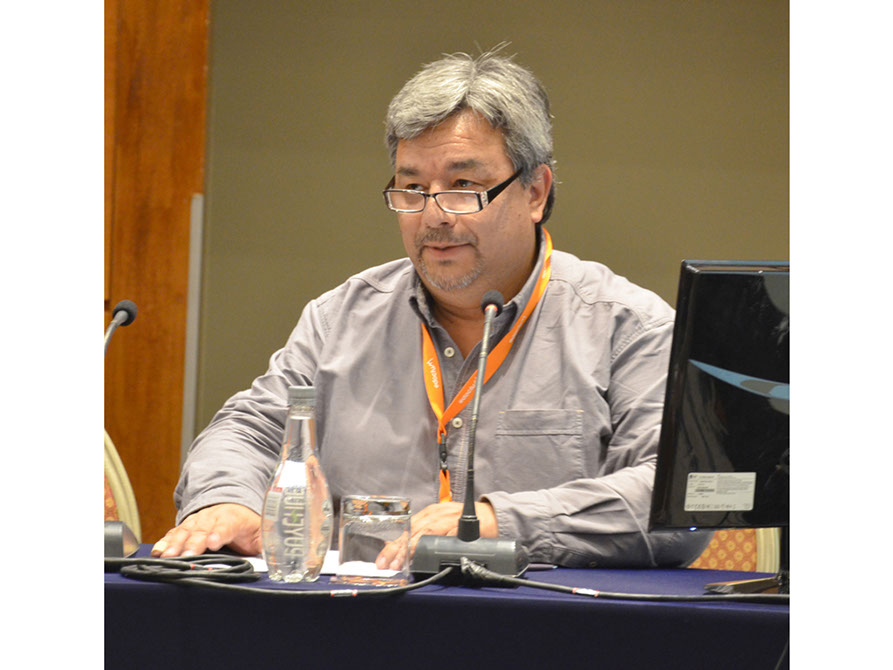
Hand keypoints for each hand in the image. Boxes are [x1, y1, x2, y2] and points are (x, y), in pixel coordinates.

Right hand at [151, 503, 260, 557]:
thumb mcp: (262, 534)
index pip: (227, 525)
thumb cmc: (249, 525)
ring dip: (175, 543)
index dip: (220, 533)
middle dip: (194, 542)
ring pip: (186, 530)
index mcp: (235, 518)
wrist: (235, 507)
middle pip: (202, 529)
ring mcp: (199, 521)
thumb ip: (266, 547)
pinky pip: (175, 533)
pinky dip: (165, 542)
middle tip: (187, 555)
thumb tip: (276, 561)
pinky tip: (157, 551)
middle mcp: (214, 517)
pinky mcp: (187, 527)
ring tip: (166, 556)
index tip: (213, 543)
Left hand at [374, 501, 497, 569]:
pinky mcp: (459, 526)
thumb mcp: (443, 523)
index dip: (393, 544)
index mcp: (430, 513)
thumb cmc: (465, 521)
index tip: (382, 559)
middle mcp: (436, 514)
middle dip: (396, 549)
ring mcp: (447, 519)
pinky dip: (432, 545)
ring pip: (424, 532)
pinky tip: (422, 554)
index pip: (406, 528)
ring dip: (410, 549)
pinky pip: (443, 536)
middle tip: (386, 564)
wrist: (491, 515)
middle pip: (411, 530)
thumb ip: (427, 533)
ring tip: (400, 563)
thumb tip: (406, 551)